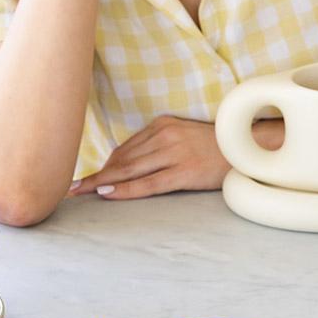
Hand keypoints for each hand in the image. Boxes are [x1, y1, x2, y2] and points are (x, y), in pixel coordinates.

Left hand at [68, 116, 283, 199]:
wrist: (247, 148)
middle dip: (94, 174)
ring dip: (102, 182)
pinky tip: (106, 193)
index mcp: (163, 124)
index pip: (125, 148)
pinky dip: (124, 189)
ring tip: (81, 192)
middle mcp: (166, 135)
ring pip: (130, 170)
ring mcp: (175, 153)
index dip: (104, 165)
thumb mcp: (182, 136)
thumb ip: (156, 144)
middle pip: (122, 159)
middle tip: (70, 187)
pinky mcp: (184, 171)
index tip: (84, 176)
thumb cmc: (214, 146)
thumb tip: (124, 165)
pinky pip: (148, 183)